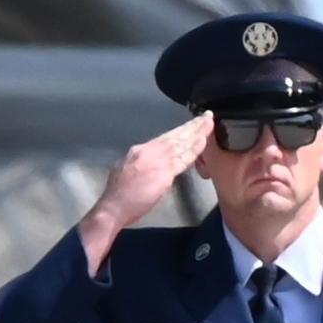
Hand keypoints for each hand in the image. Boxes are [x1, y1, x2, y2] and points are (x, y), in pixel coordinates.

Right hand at [82, 115, 212, 264]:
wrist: (113, 207)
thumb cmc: (117, 194)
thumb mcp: (126, 168)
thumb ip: (141, 162)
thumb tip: (150, 161)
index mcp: (140, 150)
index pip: (165, 137)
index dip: (180, 130)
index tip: (192, 124)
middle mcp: (149, 151)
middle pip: (175, 136)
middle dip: (192, 125)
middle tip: (207, 116)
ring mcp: (157, 161)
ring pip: (181, 143)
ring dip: (197, 132)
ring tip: (209, 123)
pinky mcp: (164, 173)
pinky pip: (183, 159)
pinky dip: (194, 149)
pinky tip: (203, 141)